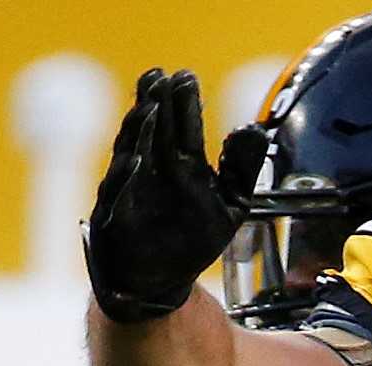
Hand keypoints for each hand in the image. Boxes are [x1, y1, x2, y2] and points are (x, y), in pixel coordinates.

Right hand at [83, 68, 268, 322]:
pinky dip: (126, 178)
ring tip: (150, 108)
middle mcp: (153, 172)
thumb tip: (253, 129)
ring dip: (139, 131)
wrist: (158, 283)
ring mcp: (132, 192)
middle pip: (154, 132)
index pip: (182, 128)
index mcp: (181, 166)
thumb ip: (241, 168)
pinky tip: (135, 160)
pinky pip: (119, 195)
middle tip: (161, 76)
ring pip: (132, 154)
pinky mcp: (117, 218)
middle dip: (157, 104)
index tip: (184, 76)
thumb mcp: (230, 205)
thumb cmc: (191, 239)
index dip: (183, 103)